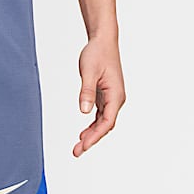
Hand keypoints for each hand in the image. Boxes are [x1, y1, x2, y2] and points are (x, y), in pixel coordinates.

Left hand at [74, 35, 125, 157]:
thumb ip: (87, 92)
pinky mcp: (105, 96)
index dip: (95, 136)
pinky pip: (100, 116)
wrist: (103, 41)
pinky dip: (92, 126)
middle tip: (76, 152)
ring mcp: (111, 98)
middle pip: (105, 126)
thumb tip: (84, 111)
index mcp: (116, 95)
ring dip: (91, 135)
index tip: (84, 146)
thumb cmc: (97, 53)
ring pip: (102, 123)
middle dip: (91, 140)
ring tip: (78, 147)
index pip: (107, 122)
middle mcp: (116, 99)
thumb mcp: (89, 72)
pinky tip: (83, 134)